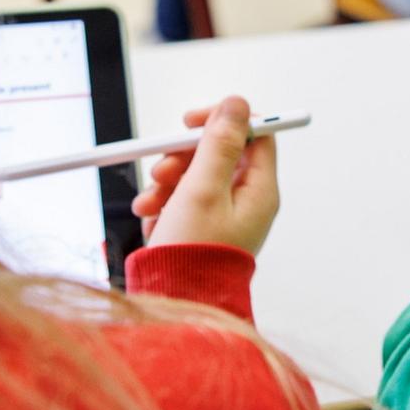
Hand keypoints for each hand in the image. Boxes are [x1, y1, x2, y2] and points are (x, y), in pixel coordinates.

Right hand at [133, 96, 280, 254]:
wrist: (178, 305)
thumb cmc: (194, 254)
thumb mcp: (202, 188)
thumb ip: (219, 144)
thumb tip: (237, 104)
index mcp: (260, 191)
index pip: (255, 135)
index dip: (223, 121)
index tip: (191, 122)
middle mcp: (247, 202)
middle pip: (219, 155)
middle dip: (183, 158)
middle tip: (162, 169)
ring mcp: (226, 217)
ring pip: (196, 177)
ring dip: (168, 182)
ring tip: (150, 203)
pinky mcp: (203, 229)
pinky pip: (184, 201)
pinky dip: (166, 204)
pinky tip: (153, 220)